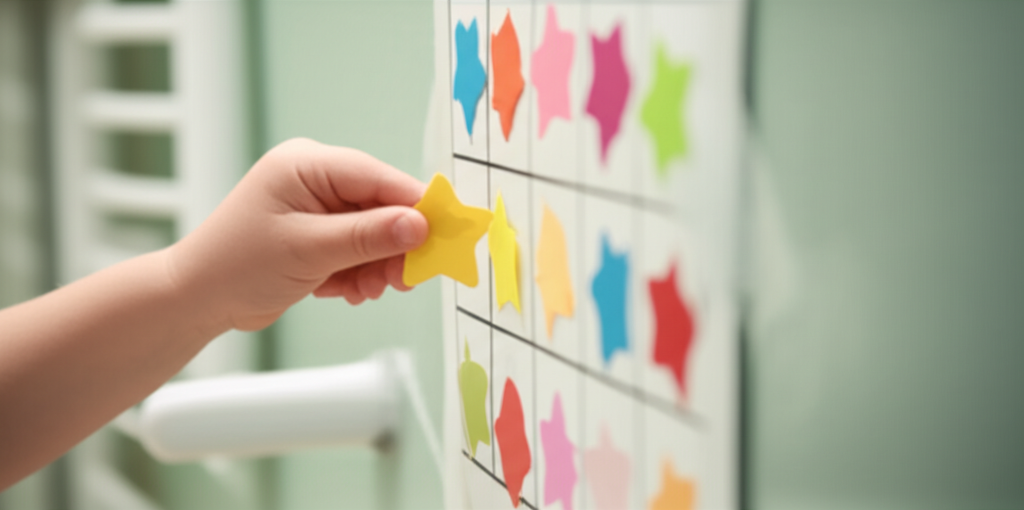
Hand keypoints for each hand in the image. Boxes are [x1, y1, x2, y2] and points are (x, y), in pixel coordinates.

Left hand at [168, 138, 428, 331]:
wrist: (197, 299)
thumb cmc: (236, 265)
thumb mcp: (309, 250)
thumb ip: (368, 236)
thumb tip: (420, 225)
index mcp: (308, 164)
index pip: (379, 178)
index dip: (417, 205)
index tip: (447, 231)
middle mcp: (315, 179)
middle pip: (381, 206)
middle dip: (395, 245)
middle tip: (407, 278)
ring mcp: (317, 207)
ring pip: (374, 233)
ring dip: (377, 265)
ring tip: (368, 290)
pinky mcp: (318, 234)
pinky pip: (358, 249)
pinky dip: (360, 273)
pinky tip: (350, 292)